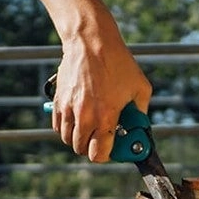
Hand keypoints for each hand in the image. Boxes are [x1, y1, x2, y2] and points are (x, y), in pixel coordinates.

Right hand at [51, 21, 152, 162]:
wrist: (91, 42)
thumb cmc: (118, 63)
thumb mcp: (140, 88)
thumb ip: (140, 112)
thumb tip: (139, 126)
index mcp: (106, 116)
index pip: (98, 154)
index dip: (106, 156)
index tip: (111, 150)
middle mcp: (85, 116)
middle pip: (81, 149)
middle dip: (92, 148)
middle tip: (101, 139)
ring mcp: (69, 108)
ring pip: (68, 139)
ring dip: (79, 139)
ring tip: (90, 128)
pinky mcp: (59, 101)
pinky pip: (58, 126)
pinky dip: (67, 128)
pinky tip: (78, 120)